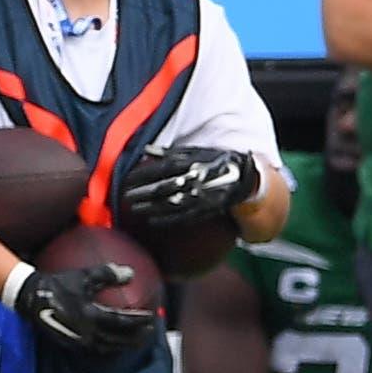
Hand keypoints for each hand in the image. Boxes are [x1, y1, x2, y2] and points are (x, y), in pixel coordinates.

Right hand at [5, 263, 157, 353]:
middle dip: (136, 337)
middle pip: (119, 339)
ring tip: (136, 340)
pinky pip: (97, 349)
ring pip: (109, 347)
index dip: (139, 320)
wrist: (31, 298)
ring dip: (125, 345)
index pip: (123, 322)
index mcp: (92, 316)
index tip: (151, 317)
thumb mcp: (84, 276)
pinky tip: (114, 343)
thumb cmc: (59, 285)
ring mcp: (80, 341)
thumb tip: (131, 274)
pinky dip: (110, 347)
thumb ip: (108, 274)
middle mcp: (89, 333)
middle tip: (149, 332)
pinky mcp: (73, 344)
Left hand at [118, 146, 261, 228]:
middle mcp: (195, 179)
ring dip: (150, 207)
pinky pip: (184, 217)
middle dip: (143, 193)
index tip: (128, 178)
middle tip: (127, 196)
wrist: (244, 178)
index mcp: (192, 162)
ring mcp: (201, 196)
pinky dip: (167, 220)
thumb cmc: (216, 161)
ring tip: (134, 209)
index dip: (144, 174)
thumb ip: (170, 152)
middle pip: (163, 187)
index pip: (162, 168)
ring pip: (171, 203)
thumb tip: (145, 151)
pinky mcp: (206, 210)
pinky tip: (152, 221)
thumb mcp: (196, 151)